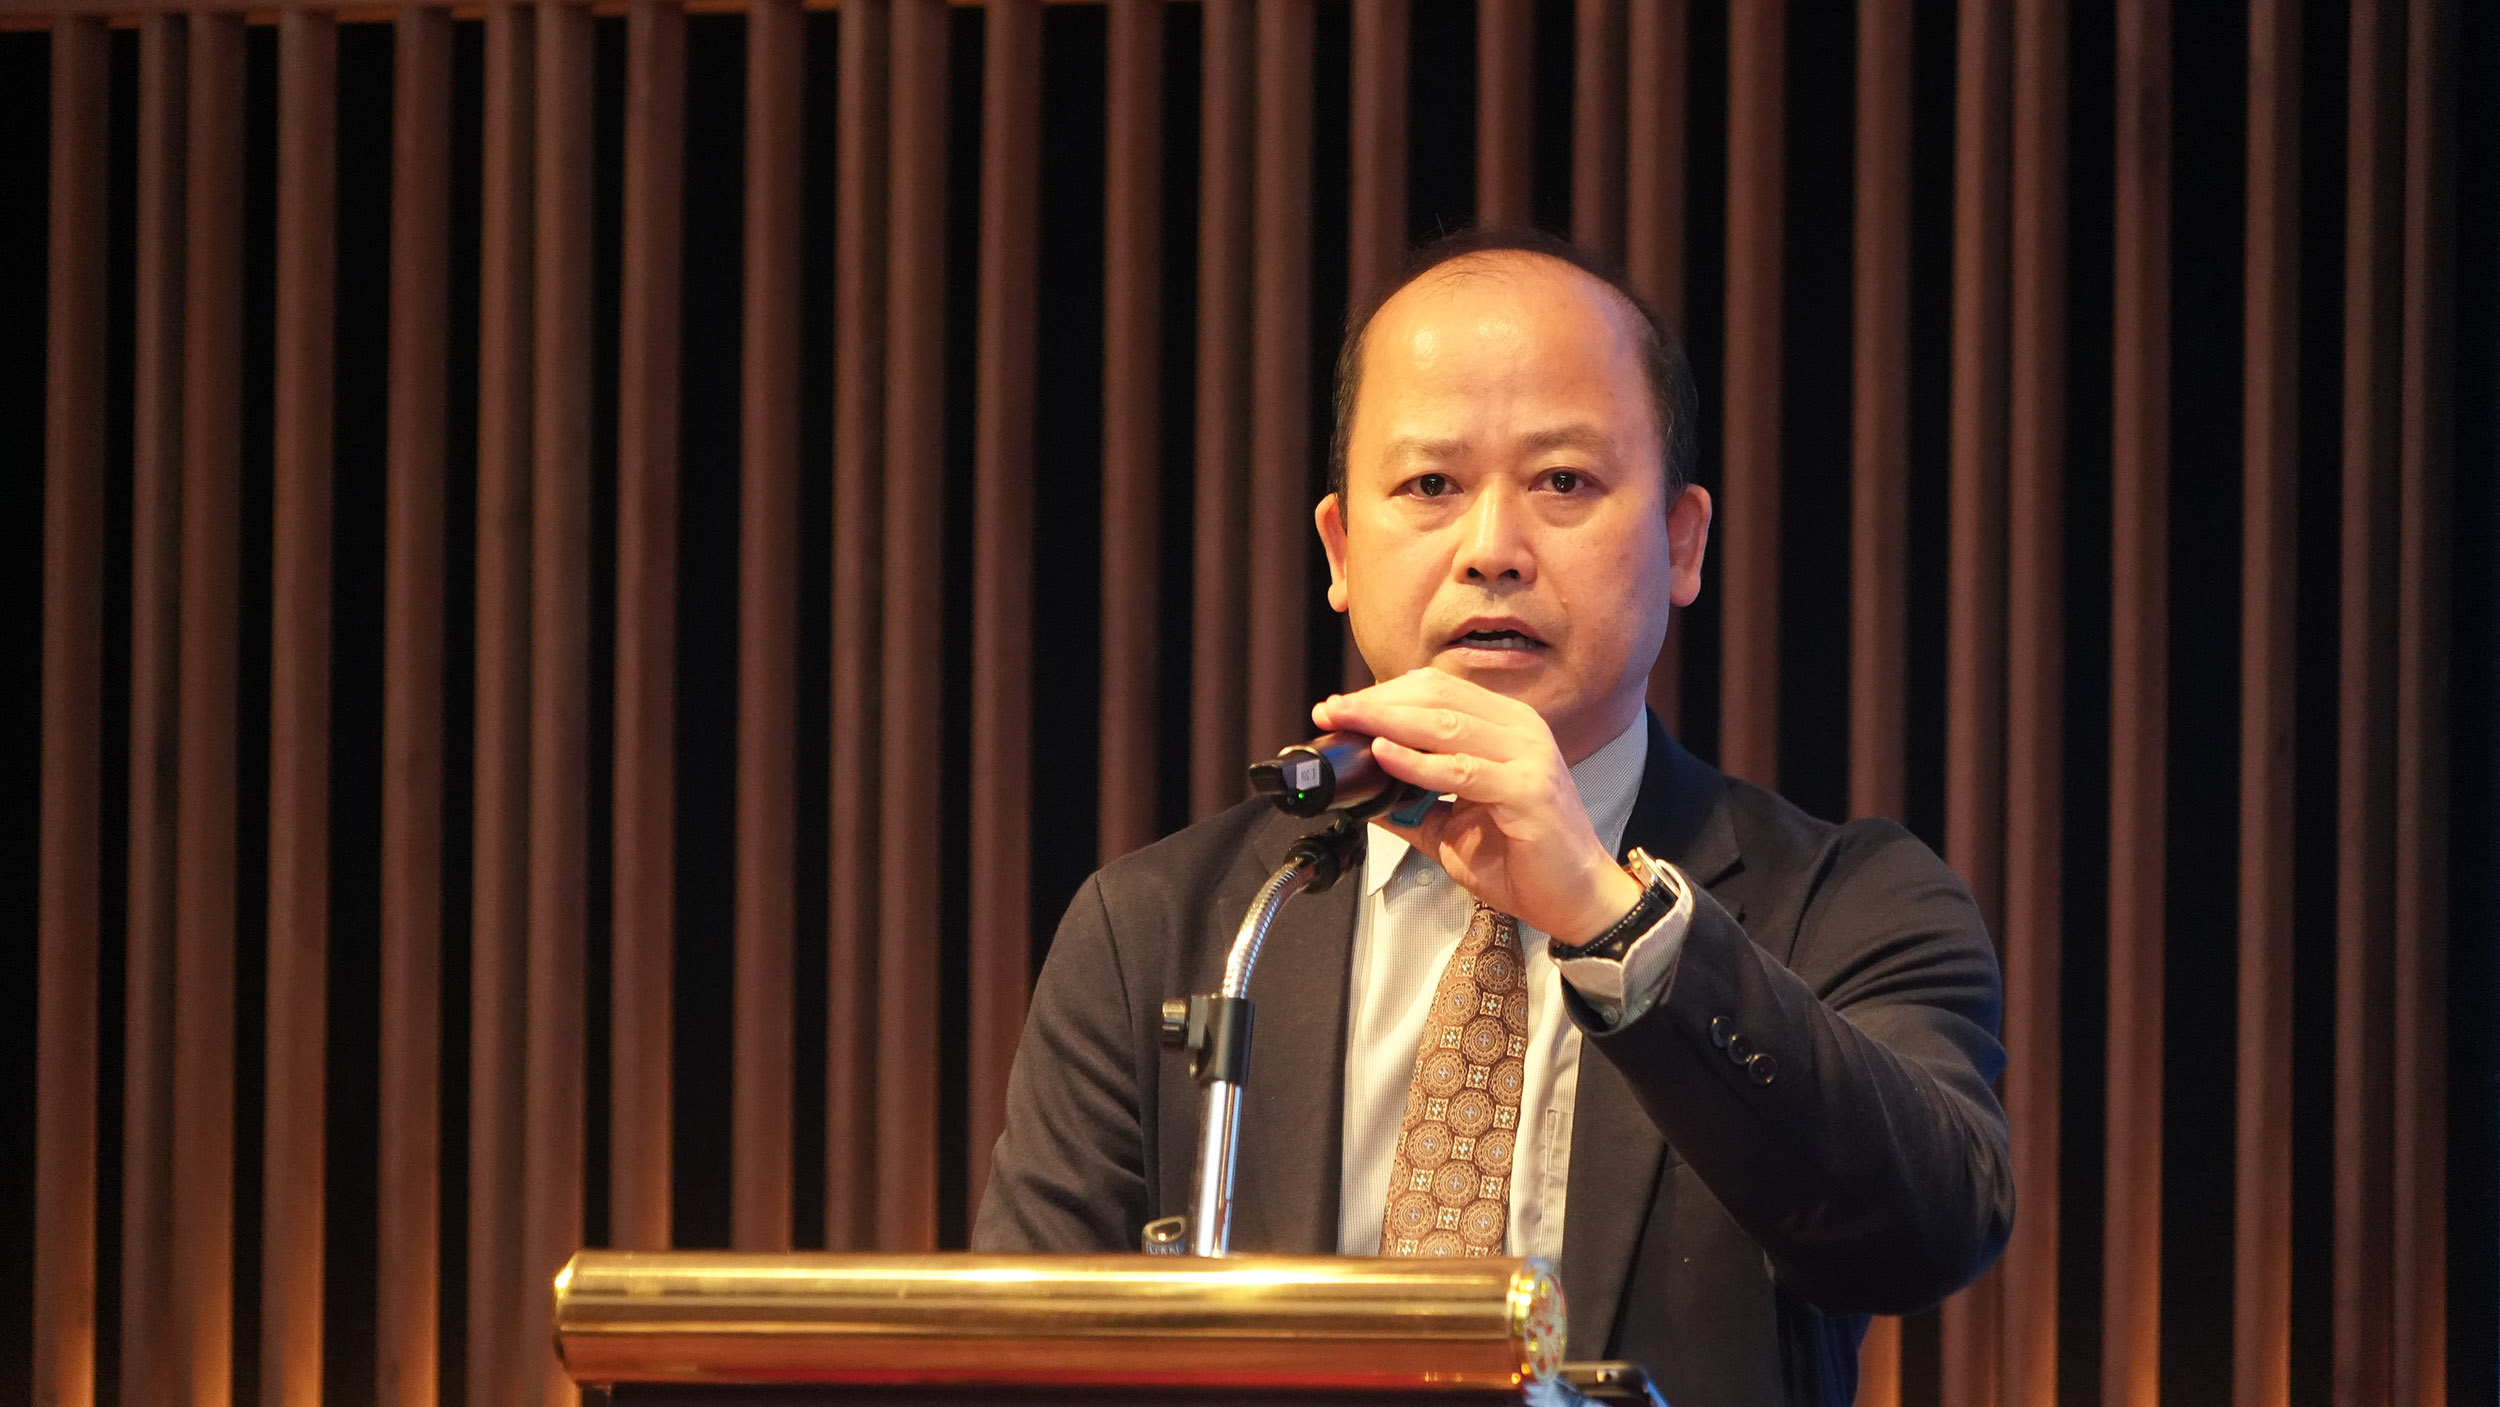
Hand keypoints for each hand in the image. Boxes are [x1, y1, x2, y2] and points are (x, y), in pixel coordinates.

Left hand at [1311, 668, 1643, 945]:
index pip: (1436, 691)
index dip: (1384, 693)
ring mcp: (1527, 757)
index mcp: (1505, 726)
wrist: (1577, 898)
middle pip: (1435, 699)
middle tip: (1331, 711)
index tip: (1340, 707)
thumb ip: (1410, 805)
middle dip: (1375, 703)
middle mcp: (1519, 731)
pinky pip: (1462, 770)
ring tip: (1347, 723)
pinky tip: (1385, 755)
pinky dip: (1418, 762)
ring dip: (1387, 722)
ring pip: (1446, 726)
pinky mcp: (1528, 790)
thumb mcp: (1453, 826)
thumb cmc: (1525, 859)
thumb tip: (1361, 796)